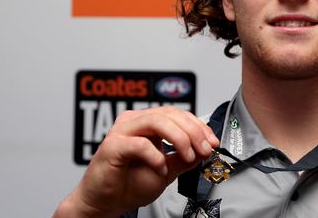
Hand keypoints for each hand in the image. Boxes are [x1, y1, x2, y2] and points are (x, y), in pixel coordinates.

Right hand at [54, 106, 218, 217]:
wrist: (105, 203)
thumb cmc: (129, 184)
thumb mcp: (167, 170)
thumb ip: (184, 158)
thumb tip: (205, 149)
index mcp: (147, 123)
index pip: (178, 114)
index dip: (198, 126)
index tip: (212, 142)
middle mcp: (134, 122)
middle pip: (170, 114)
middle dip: (193, 132)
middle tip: (205, 149)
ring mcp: (122, 131)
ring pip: (158, 122)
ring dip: (180, 139)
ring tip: (188, 157)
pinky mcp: (112, 146)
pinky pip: (140, 144)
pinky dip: (156, 157)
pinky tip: (161, 169)